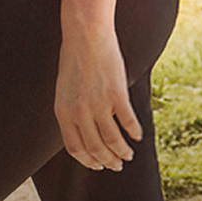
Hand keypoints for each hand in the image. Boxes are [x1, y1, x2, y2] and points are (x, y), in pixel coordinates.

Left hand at [54, 24, 141, 171]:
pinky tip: (137, 136)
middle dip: (107, 161)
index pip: (76, 149)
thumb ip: (72, 112)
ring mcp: (99, 104)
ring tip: (128, 155)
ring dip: (122, 152)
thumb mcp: (65, 89)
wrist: (86, 35)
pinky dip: (134, 132)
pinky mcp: (117, 94)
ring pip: (113, 140)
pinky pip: (128, 122)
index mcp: (63, 113)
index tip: (98, 165)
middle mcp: (80, 113)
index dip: (89, 161)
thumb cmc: (75, 59)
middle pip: (96, 149)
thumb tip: (83, 133)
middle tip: (117, 165)